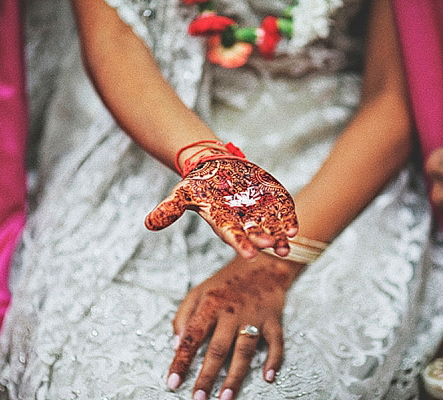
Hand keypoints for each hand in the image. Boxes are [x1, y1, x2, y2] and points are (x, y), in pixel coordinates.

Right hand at [145, 159, 297, 258]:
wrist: (214, 168)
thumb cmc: (198, 185)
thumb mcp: (182, 194)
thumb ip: (170, 209)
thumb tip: (149, 223)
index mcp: (223, 223)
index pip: (233, 236)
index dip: (241, 244)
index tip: (249, 254)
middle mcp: (243, 222)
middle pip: (256, 234)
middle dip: (264, 240)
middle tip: (273, 245)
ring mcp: (259, 213)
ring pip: (272, 228)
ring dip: (280, 236)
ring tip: (288, 244)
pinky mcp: (270, 201)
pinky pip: (281, 213)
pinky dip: (288, 220)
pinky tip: (293, 228)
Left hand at [166, 253, 302, 399]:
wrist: (260, 263)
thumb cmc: (226, 282)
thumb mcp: (199, 292)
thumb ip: (184, 316)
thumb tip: (175, 344)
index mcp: (210, 305)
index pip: (192, 336)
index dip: (181, 360)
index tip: (173, 381)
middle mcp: (232, 312)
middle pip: (218, 348)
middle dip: (207, 376)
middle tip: (198, 398)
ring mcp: (254, 316)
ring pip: (244, 350)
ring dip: (235, 375)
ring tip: (225, 396)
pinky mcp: (273, 319)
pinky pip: (276, 342)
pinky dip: (274, 360)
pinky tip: (268, 377)